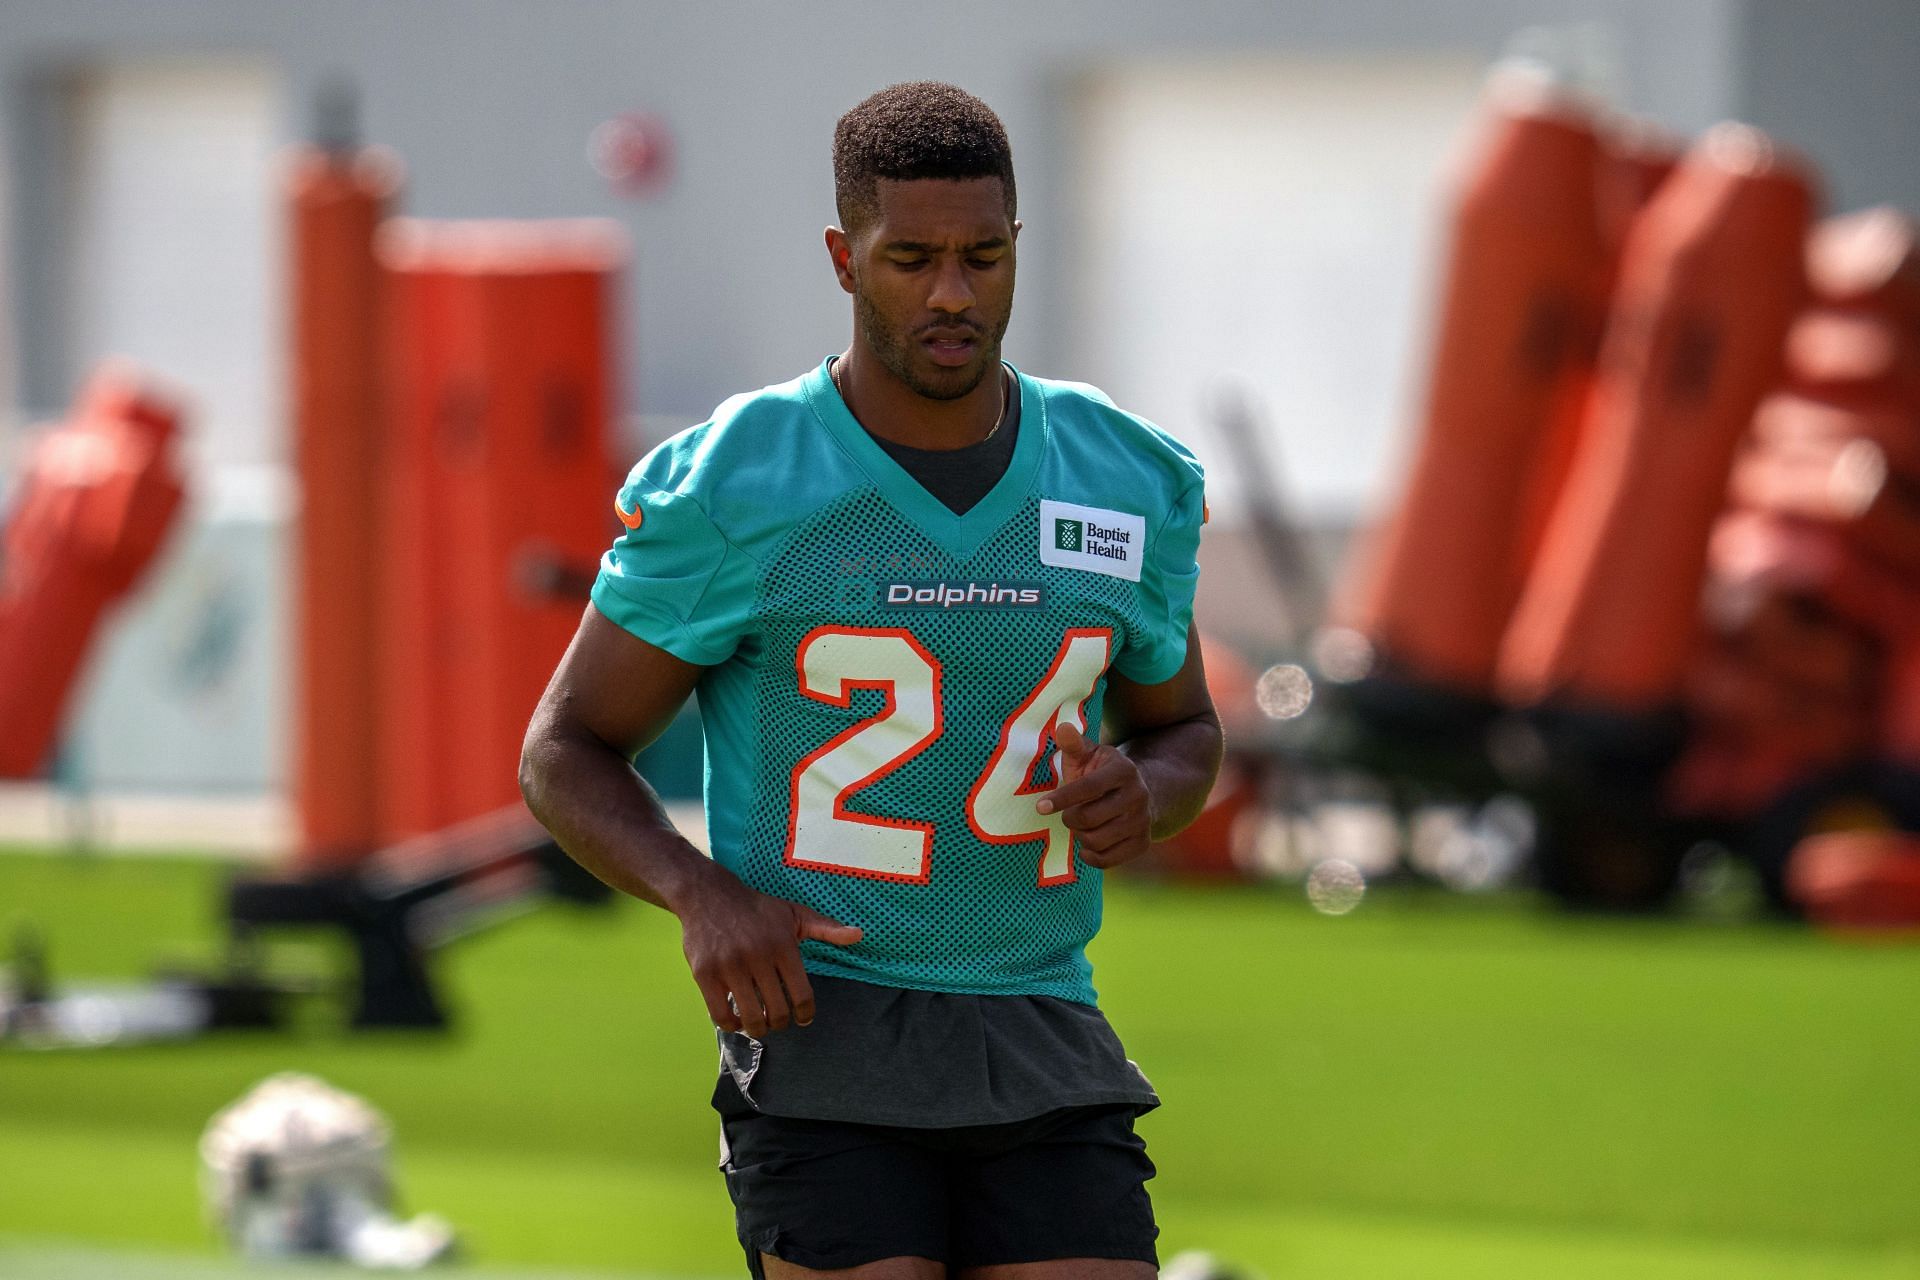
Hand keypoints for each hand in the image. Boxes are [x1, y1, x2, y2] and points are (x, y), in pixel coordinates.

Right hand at [673, 866, 860, 1037]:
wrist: (709, 895)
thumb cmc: (757, 909)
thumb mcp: (794, 913)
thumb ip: (827, 928)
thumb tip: (859, 935)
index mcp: (783, 945)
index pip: (803, 995)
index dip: (805, 1014)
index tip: (803, 1019)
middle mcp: (758, 957)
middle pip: (777, 1011)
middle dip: (780, 1023)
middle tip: (777, 1020)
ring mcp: (729, 967)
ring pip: (750, 1017)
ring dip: (758, 1028)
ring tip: (758, 1024)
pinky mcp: (705, 974)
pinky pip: (720, 1014)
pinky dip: (731, 1025)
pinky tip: (736, 1020)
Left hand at [1035, 721, 1155, 869]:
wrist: (1140, 792)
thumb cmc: (1101, 773)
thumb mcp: (1089, 755)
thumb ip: (1074, 744)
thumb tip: (1062, 727)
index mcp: (1123, 770)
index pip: (1089, 787)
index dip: (1063, 798)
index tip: (1040, 807)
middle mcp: (1138, 796)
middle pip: (1089, 818)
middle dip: (1070, 818)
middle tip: (1068, 814)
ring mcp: (1143, 821)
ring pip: (1096, 841)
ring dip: (1080, 836)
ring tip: (1081, 825)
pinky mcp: (1142, 844)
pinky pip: (1107, 860)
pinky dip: (1090, 855)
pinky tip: (1088, 843)